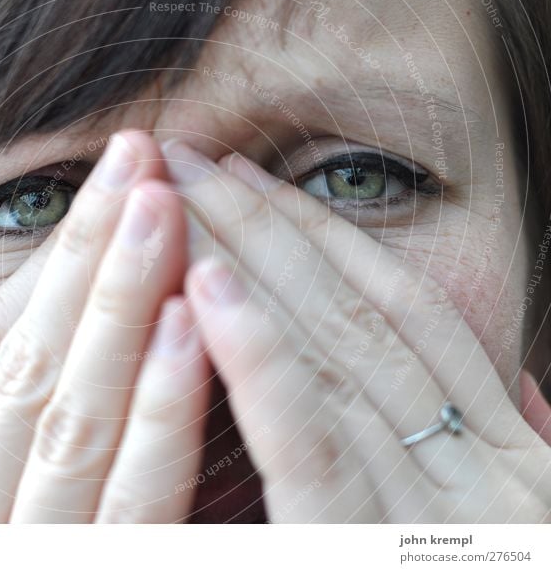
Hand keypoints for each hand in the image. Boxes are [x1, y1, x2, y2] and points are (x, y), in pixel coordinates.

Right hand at [0, 130, 210, 522]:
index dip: (40, 269)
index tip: (97, 194)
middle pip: (30, 364)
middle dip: (86, 254)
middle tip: (135, 159)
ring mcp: (29, 555)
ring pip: (77, 412)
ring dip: (120, 300)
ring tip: (161, 206)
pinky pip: (136, 498)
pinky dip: (159, 410)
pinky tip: (186, 325)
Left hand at [161, 139, 550, 522]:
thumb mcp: (514, 536)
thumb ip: (513, 454)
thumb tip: (520, 384)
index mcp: (508, 462)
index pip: (414, 319)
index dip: (333, 239)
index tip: (258, 184)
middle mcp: (481, 472)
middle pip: (356, 319)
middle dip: (268, 228)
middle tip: (195, 163)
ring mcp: (437, 515)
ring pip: (325, 357)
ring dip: (246, 265)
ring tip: (179, 197)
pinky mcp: (363, 551)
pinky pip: (308, 443)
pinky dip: (258, 360)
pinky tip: (206, 290)